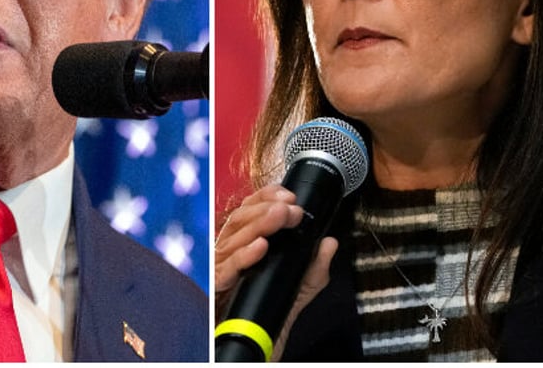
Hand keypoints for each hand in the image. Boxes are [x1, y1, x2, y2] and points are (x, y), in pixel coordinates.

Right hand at [214, 184, 337, 358]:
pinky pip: (226, 269)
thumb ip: (314, 266)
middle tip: (292, 208)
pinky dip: (244, 255)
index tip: (288, 195)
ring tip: (281, 215)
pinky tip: (261, 246)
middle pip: (240, 220)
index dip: (266, 197)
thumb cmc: (268, 314)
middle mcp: (227, 252)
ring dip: (259, 224)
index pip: (248, 210)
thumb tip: (328, 243)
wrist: (255, 348)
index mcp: (242, 244)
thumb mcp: (299, 287)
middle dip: (267, 208)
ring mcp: (218, 269)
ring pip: (233, 238)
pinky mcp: (214, 289)